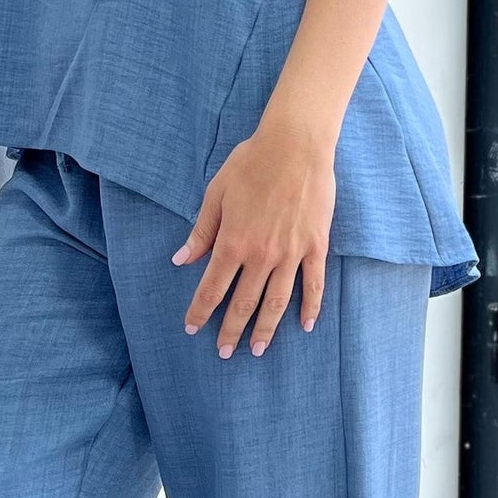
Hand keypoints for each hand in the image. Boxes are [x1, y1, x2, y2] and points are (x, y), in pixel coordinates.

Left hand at [175, 116, 335, 356]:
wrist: (296, 146)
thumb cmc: (251, 163)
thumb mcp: (216, 194)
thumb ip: (201, 231)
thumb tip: (182, 260)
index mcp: (232, 243)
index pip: (212, 288)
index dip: (200, 311)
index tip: (192, 328)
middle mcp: (260, 256)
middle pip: (243, 303)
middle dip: (231, 330)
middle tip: (224, 352)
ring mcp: (291, 254)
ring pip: (277, 301)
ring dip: (266, 329)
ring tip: (257, 349)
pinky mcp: (315, 246)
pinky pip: (313, 284)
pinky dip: (310, 307)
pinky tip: (305, 325)